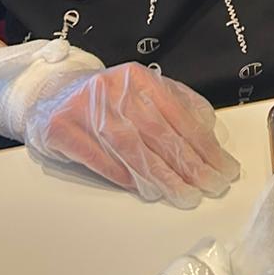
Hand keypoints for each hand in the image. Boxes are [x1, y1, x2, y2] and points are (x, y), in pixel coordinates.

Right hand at [24, 63, 240, 208]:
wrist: (50, 94)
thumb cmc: (105, 99)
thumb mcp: (142, 91)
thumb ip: (176, 105)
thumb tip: (208, 131)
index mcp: (140, 79)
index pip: (179, 116)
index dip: (204, 145)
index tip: (223, 166)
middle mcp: (114, 90)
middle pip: (159, 134)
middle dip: (189, 164)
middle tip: (211, 185)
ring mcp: (86, 109)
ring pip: (132, 150)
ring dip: (161, 177)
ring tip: (184, 195)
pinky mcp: (63, 130)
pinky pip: (101, 160)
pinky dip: (125, 177)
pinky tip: (146, 190)